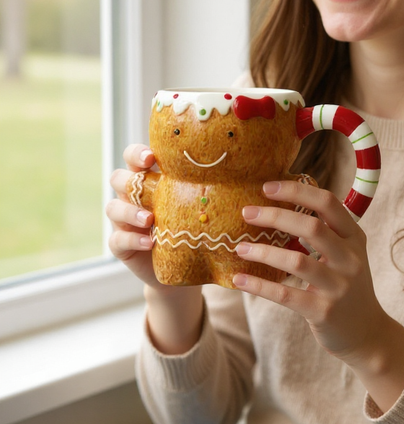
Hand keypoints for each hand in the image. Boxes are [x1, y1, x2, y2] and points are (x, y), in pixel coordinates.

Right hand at [107, 144, 204, 354]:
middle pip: (119, 176)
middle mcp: (135, 196)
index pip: (136, 156)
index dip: (138, 152)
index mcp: (154, 180)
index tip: (153, 155)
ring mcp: (125, 221)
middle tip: (147, 175)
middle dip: (130, 174)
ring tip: (150, 218)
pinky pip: (117, 238)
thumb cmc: (200, 229)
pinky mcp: (122, 245)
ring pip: (113, 207)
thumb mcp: (209, 206)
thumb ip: (222, 189)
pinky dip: (132, 238)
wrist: (186, 271)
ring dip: (130, 210)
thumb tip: (271, 169)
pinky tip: (149, 241)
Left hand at [233, 181, 403, 407]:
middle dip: (274, 216)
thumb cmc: (348, 287)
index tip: (267, 187)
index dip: (296, 192)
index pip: (328, 203)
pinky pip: (285, 294)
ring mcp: (338, 287)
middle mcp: (350, 259)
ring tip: (239, 247)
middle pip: (311, 227)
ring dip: (263, 251)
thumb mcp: (346, 255)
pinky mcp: (323, 312)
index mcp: (354, 238)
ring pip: (296, 261)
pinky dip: (259, 285)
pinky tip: (240, 279)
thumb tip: (279, 208)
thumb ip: (325, 233)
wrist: (367, 334)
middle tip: (246, 212)